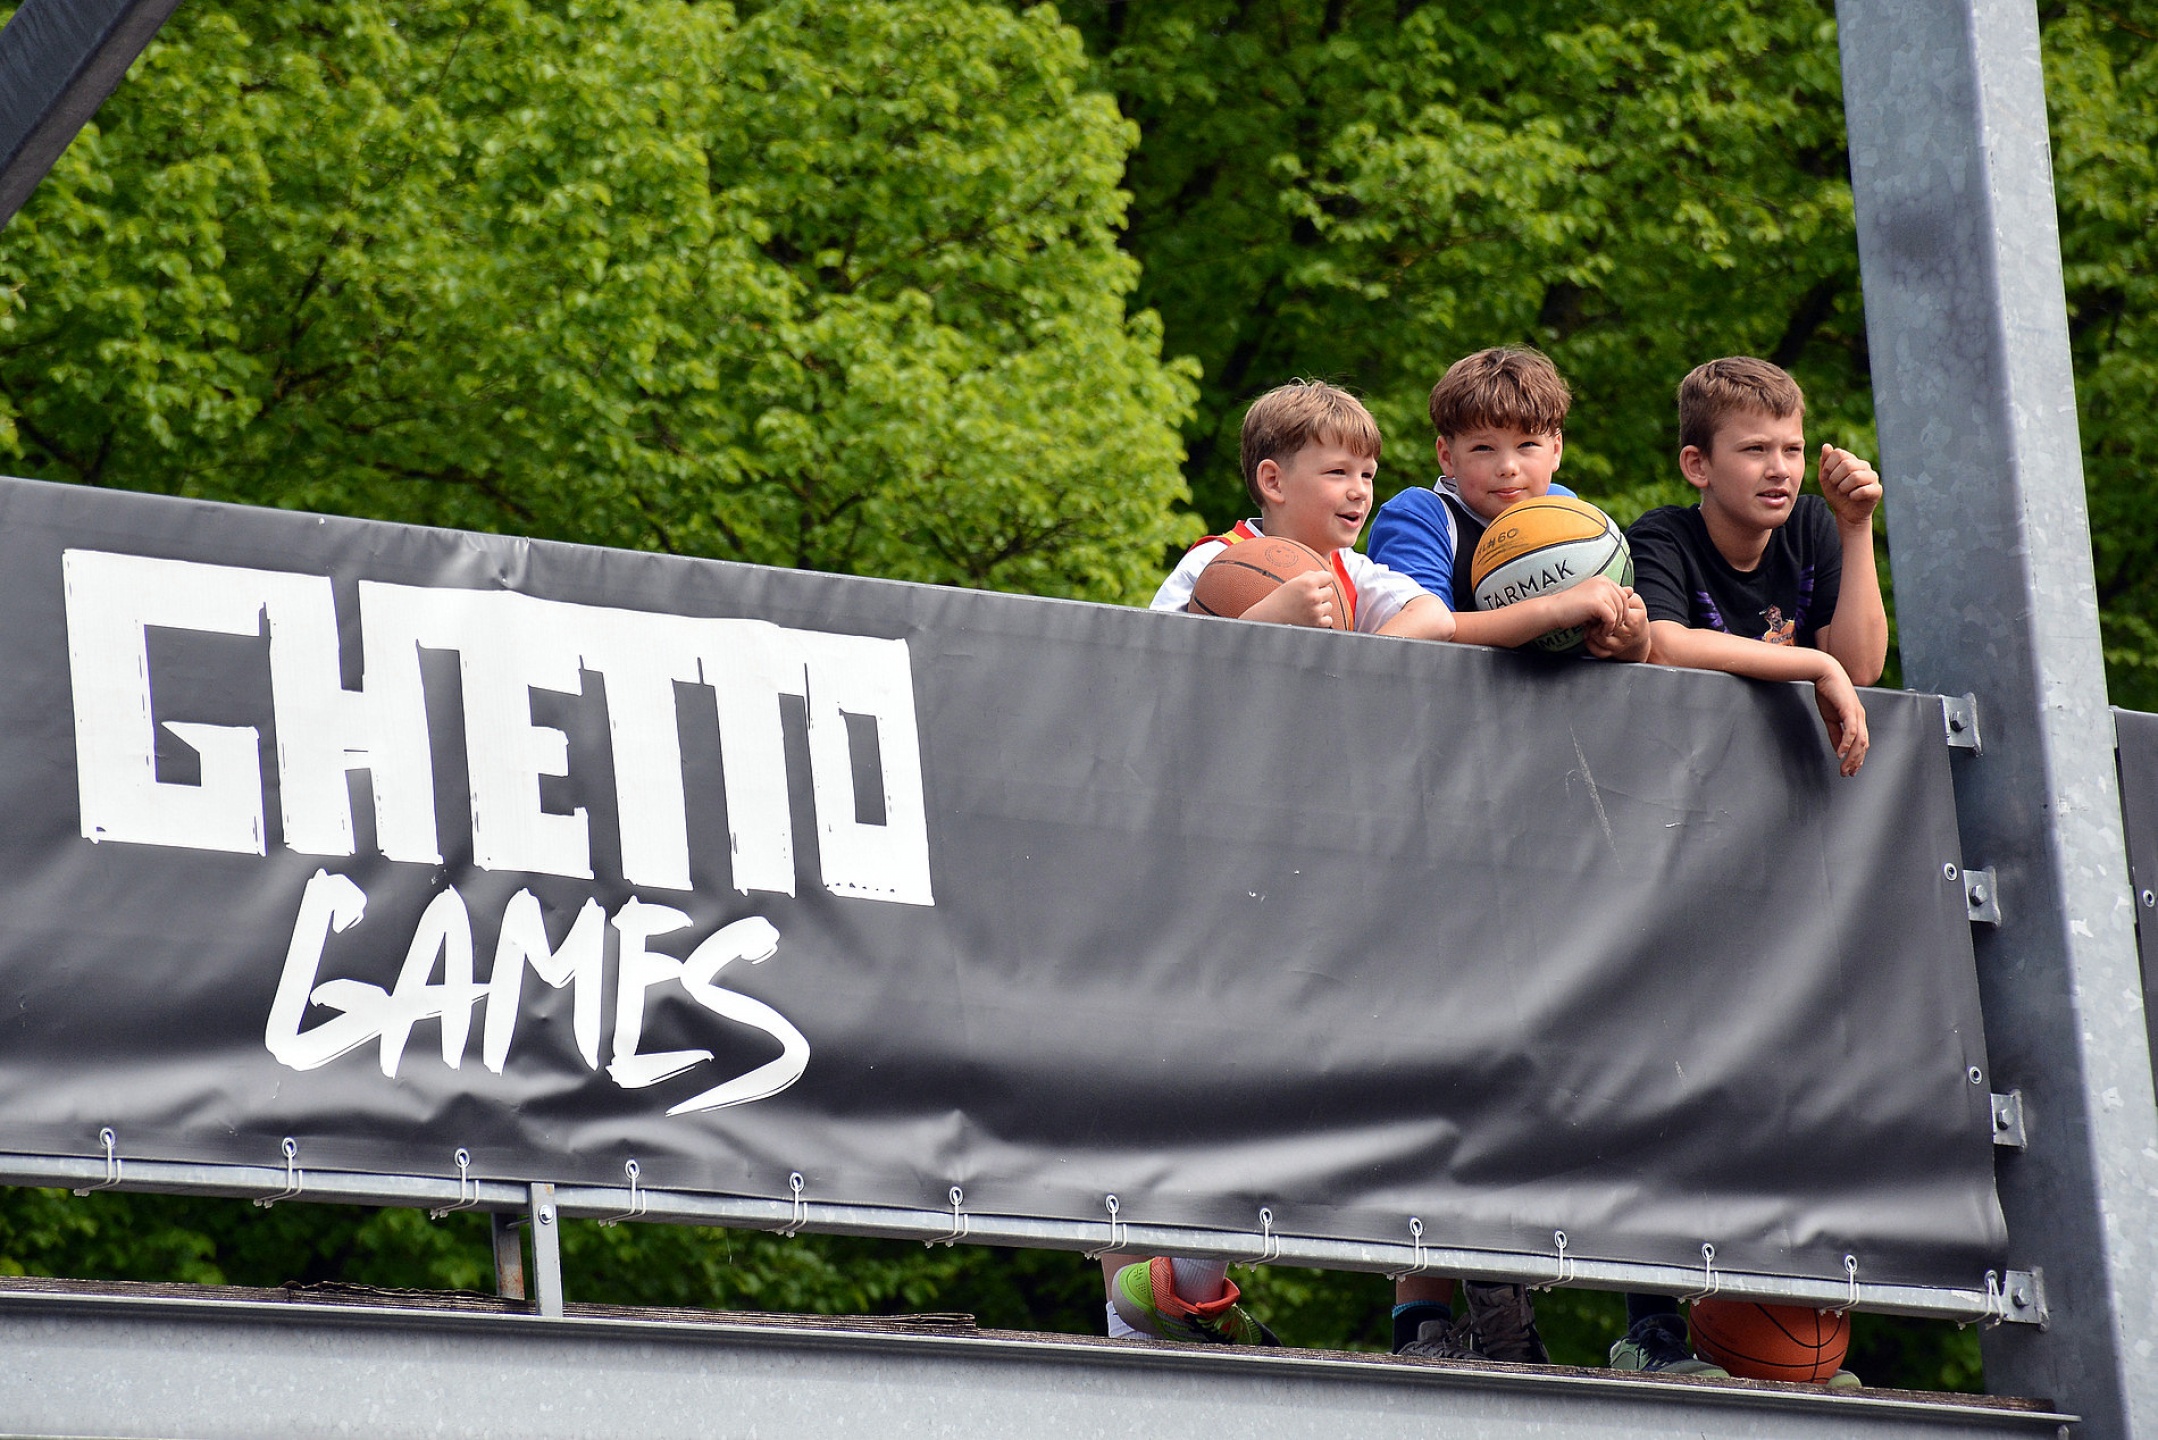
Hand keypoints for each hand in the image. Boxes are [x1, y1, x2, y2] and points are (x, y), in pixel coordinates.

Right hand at [1242, 570, 1339, 628]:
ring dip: (1320, 607)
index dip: (1322, 581)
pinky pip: (1328, 619)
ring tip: (1306, 608)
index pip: (1328, 577)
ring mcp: (1316, 611)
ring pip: (1329, 606)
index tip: (1315, 585)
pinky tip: (1309, 617)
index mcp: (1308, 582)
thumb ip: (1310, 576)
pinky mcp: (1317, 623)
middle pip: (1329, 591)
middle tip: (1306, 598)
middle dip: (1320, 594)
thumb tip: (1327, 576)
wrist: (1269, 617)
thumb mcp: (1292, 582)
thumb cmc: (1279, 599)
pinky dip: (1321, 619)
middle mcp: (1313, 596)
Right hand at [1548, 575, 1626, 634]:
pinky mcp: (1598, 603)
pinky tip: (1597, 631)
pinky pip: (1611, 619)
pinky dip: (1607, 628)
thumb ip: (1612, 595)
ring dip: (1612, 624)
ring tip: (1600, 630)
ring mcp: (1601, 591)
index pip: (1623, 596)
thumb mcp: (1595, 599)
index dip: (1620, 610)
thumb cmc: (1572, 607)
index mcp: (1604, 579)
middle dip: (1618, 618)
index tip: (1609, 621)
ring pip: (1618, 612)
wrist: (1554, 610)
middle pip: (1624, 604)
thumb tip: (1631, 590)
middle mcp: (1604, 582)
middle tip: (1607, 627)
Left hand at [1584, 588, 1649, 660]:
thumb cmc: (1636, 619)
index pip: (1616, 612)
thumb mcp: (1636, 604)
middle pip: (1606, 624)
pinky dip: (1589, 643)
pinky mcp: (1610, 654)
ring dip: (1591, 630)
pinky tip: (1588, 634)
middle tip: (1592, 613)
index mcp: (1635, 620)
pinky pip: (1597, 650)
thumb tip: (1625, 588)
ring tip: (1590, 623)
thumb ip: (1628, 596)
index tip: (1601, 604)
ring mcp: (1619, 646)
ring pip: (1599, 638)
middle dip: (1596, 618)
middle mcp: (1627, 635)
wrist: (1638, 640)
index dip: (1606, 607)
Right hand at [1811, 654, 1870, 776]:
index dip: (1857, 758)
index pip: (1861, 743)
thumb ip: (1835, 733)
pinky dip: (1846, 744)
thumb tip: (1838, 748)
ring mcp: (1856, 714)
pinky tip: (1840, 753)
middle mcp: (1860, 717)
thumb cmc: (1828, 691)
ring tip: (1844, 767)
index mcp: (1857, 718)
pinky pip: (1850, 731)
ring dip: (1852, 757)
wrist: (1824, 672)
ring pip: (1859, 741)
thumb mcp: (1830, 717)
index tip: (1850, 770)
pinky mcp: (1849, 710)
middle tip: (1847, 774)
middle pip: (1863, 745)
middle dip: (1856, 762)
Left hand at [1817, 444, 1882, 528]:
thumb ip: (1825, 462)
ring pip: (1855, 477)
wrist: (1846, 513)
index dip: (1829, 466)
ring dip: (1843, 488)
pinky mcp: (1877, 490)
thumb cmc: (1836, 494)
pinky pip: (1864, 490)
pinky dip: (1853, 496)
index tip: (1827, 476)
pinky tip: (1852, 498)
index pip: (1839, 453)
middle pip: (1847, 464)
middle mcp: (1863, 465)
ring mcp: (1872, 477)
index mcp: (1851, 460)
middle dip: (1835, 478)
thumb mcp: (1825, 479)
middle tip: (1836, 486)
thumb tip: (1826, 445)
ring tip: (1843, 492)